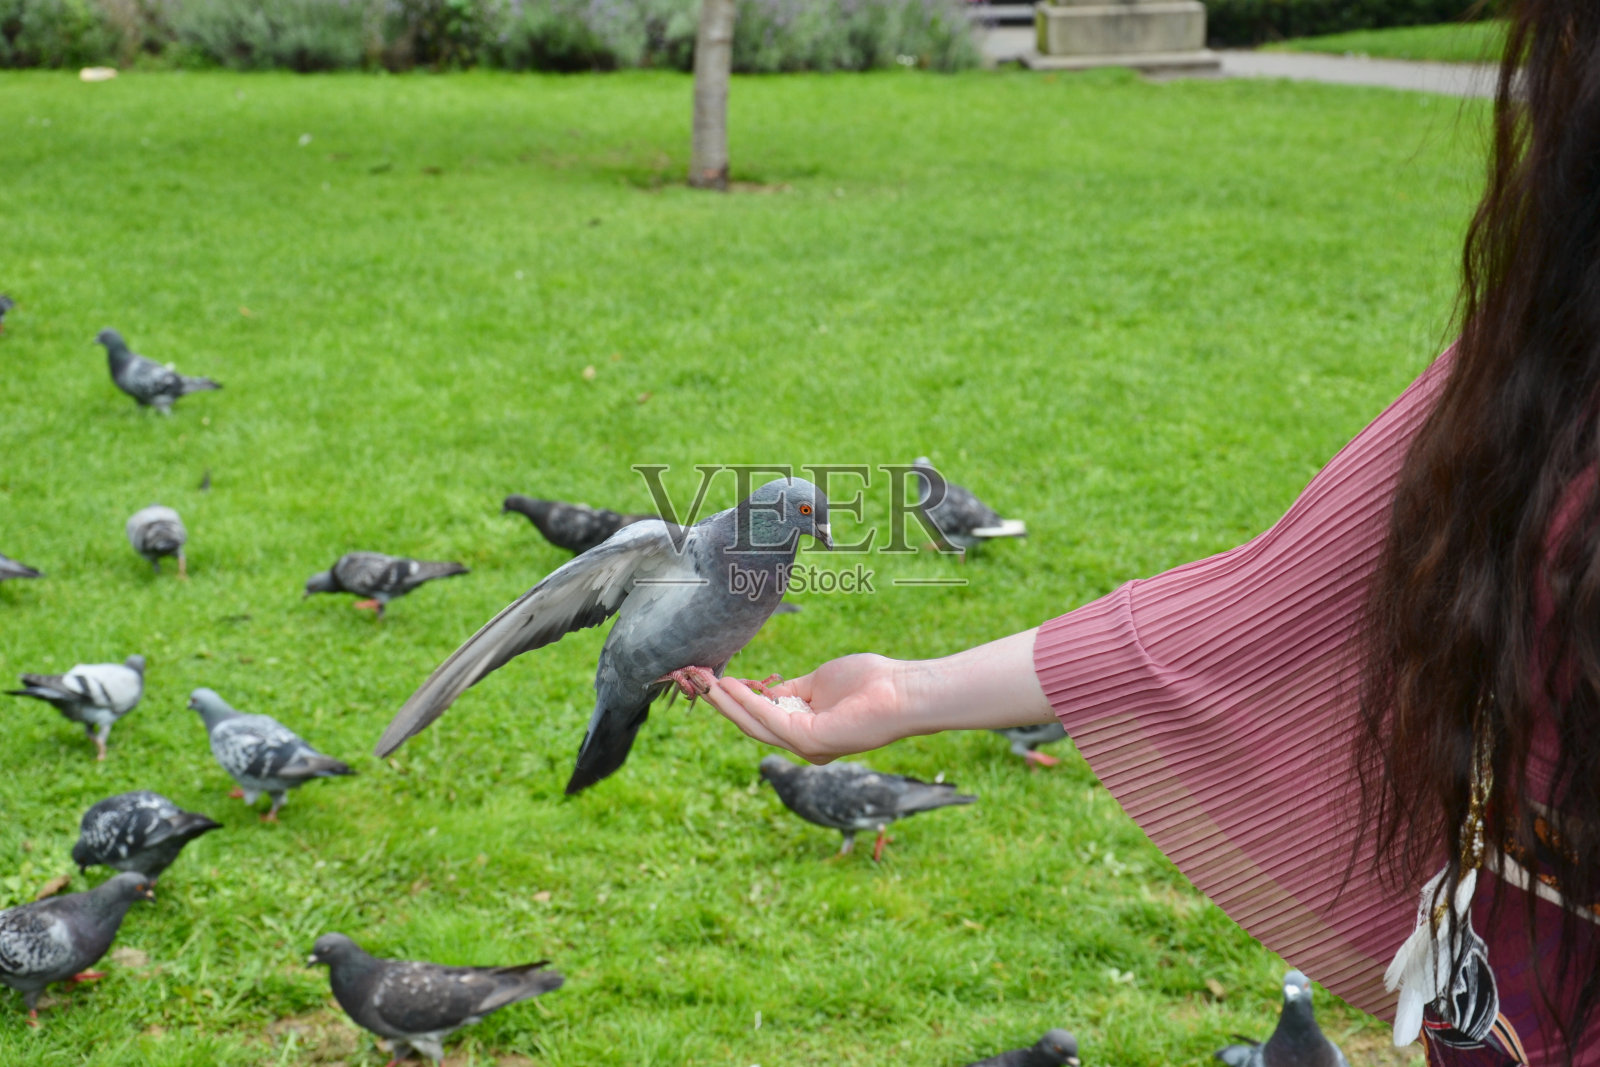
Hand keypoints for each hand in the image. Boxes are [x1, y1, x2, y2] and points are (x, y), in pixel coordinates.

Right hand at [707, 654, 912, 762]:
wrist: (901, 690)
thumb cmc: (870, 682)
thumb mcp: (818, 682)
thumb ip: (790, 690)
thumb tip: (765, 691)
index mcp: (807, 731)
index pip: (763, 718)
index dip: (737, 699)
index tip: (714, 678)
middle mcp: (805, 744)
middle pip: (753, 725)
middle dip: (723, 703)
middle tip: (697, 681)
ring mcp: (807, 745)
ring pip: (756, 725)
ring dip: (727, 704)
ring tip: (704, 683)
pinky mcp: (810, 740)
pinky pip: (770, 720)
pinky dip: (748, 703)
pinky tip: (730, 687)